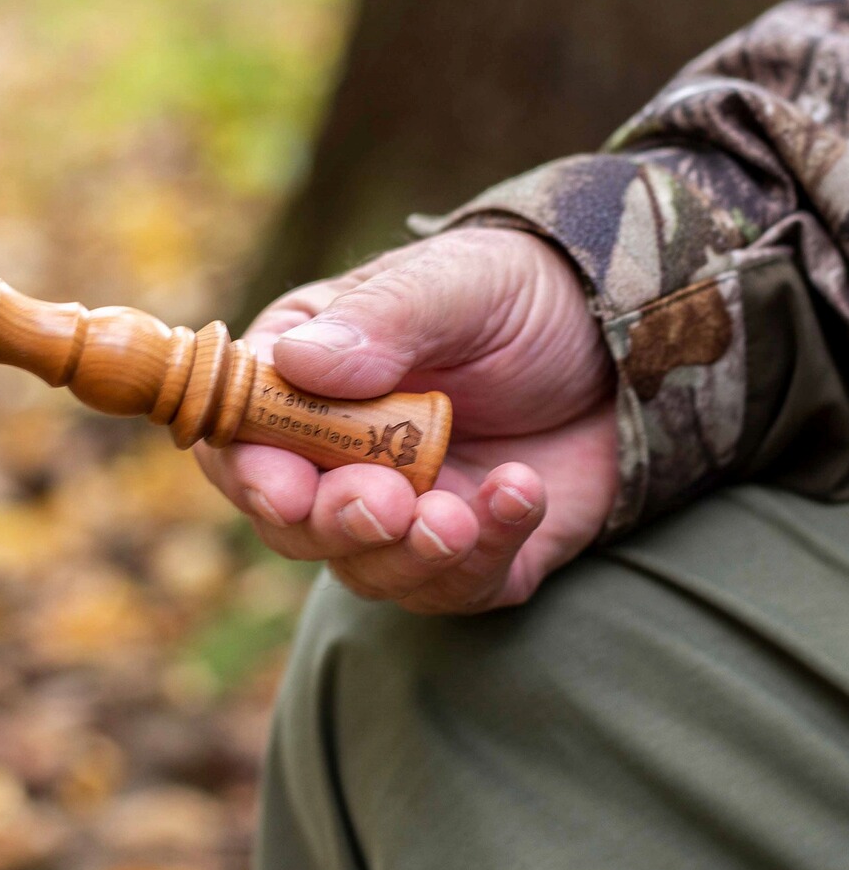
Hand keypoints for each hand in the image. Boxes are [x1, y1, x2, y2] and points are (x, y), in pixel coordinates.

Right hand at [196, 227, 618, 612]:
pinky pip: (460, 587)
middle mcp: (345, 457)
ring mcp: (408, 513)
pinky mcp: (473, 555)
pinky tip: (521, 492)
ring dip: (407, 555)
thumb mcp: (460, 283)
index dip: (249, 470)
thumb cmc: (525, 296)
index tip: (285, 486)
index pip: (241, 438)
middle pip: (294, 522)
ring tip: (458, 516)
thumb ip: (384, 320)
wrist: (629, 343)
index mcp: (312, 380)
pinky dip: (486, 553)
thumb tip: (299, 363)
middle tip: (386, 502)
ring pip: (369, 570)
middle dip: (334, 524)